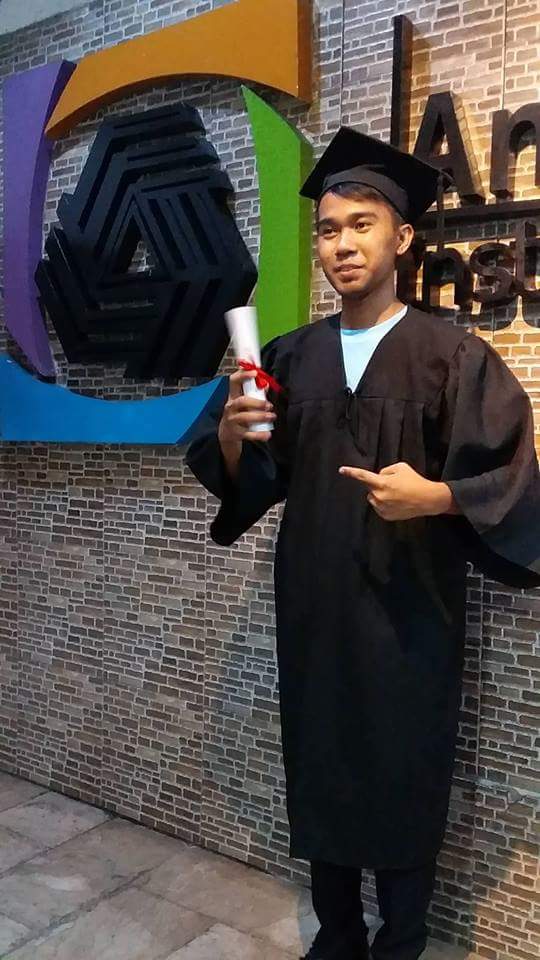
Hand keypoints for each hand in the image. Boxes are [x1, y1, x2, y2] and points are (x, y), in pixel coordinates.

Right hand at [218, 367, 275, 447]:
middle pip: (241, 401)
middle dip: (257, 402)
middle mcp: (231, 407)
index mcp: (233, 396)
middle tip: (269, 405)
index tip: (254, 372)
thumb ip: (255, 393)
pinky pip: (248, 434)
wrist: (227, 433)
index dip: (243, 375)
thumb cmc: (239, 414)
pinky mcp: (236, 433)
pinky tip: (267, 434)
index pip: (234, 381)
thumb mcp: (244, 402)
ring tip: (271, 417)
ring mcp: (232, 420)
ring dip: (260, 417)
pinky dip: (260, 434)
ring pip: (245, 417)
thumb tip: (266, 384)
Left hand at [338, 461, 457, 520]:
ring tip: (396, 494)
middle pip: (370, 488)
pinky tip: (397, 502)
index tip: (341, 470)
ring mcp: (382, 508)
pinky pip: (379, 507)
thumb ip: (385, 471)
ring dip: (380, 495)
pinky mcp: (386, 516)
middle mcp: (379, 497)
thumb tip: (378, 477)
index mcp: (382, 483)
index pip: (363, 476)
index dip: (351, 472)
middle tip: (392, 485)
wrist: (427, 499)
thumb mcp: (401, 467)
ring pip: (373, 498)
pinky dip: (384, 504)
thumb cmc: (414, 481)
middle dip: (376, 485)